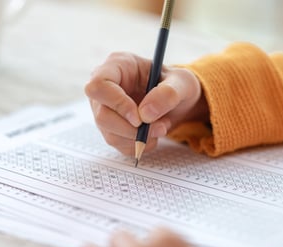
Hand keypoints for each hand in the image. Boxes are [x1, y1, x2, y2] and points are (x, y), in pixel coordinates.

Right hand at [85, 52, 208, 155]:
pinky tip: (152, 134)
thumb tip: (146, 114)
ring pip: (110, 133)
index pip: (99, 85)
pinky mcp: (110, 127)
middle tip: (158, 128)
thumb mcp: (183, 83)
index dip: (117, 103)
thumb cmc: (176, 85)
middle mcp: (106, 87)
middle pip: (102, 115)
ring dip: (139, 138)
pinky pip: (118, 143)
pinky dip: (138, 145)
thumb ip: (168, 94)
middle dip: (132, 128)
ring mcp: (104, 108)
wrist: (178, 101)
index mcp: (118, 65)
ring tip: (161, 127)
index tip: (139, 118)